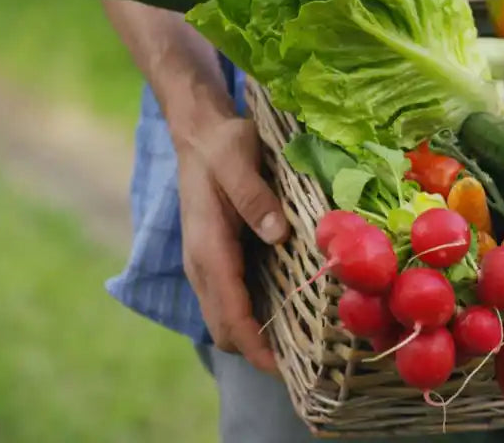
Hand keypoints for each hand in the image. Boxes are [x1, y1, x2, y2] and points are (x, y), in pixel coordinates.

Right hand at [177, 115, 289, 375]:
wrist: (198, 133)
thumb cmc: (221, 144)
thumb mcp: (238, 158)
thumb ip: (253, 195)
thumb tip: (276, 234)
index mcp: (207, 247)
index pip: (229, 313)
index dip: (255, 347)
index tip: (284, 370)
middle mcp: (201, 265)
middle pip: (224, 329)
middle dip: (257, 354)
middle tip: (305, 365)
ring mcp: (205, 265)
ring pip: (224, 320)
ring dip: (254, 340)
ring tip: (300, 350)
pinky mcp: (214, 261)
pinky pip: (229, 303)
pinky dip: (251, 320)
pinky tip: (285, 317)